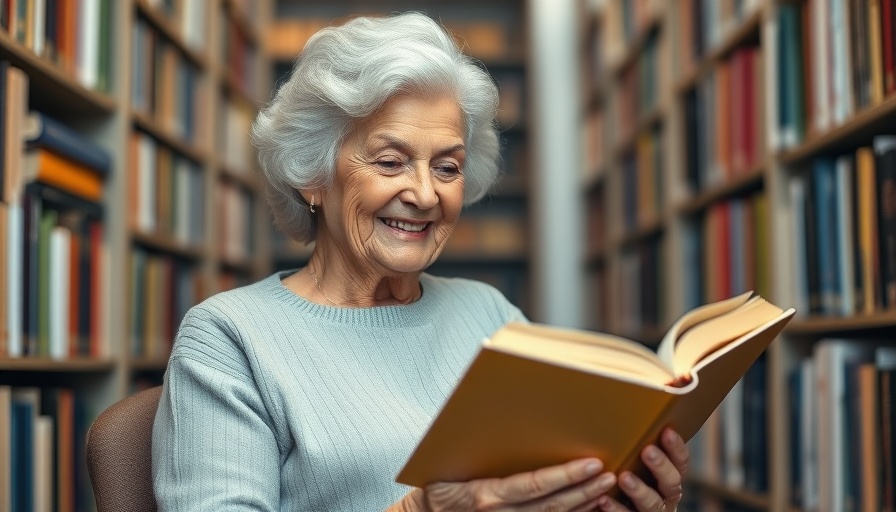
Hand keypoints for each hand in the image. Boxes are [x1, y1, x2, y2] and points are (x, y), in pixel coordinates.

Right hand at [399, 458, 617, 510]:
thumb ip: (485, 446)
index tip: (591, 464)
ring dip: (582, 504)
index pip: (535, 485)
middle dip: (583, 491)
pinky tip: (588, 505)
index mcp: (487, 495)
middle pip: (552, 506)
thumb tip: (511, 415)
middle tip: (610, 474)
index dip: (565, 477)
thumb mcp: (455, 457)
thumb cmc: (439, 479)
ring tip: (606, 488)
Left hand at [596, 428, 688, 511]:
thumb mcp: (633, 463)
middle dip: (661, 466)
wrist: (614, 507)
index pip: (681, 462)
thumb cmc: (622, 477)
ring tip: (624, 477)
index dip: (676, 448)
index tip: (667, 430)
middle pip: (672, 482)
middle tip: (647, 451)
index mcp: (669, 477)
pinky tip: (603, 499)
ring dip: (639, 489)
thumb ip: (634, 447)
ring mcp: (652, 511)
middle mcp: (666, 495)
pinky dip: (616, 509)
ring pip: (653, 503)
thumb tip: (618, 406)